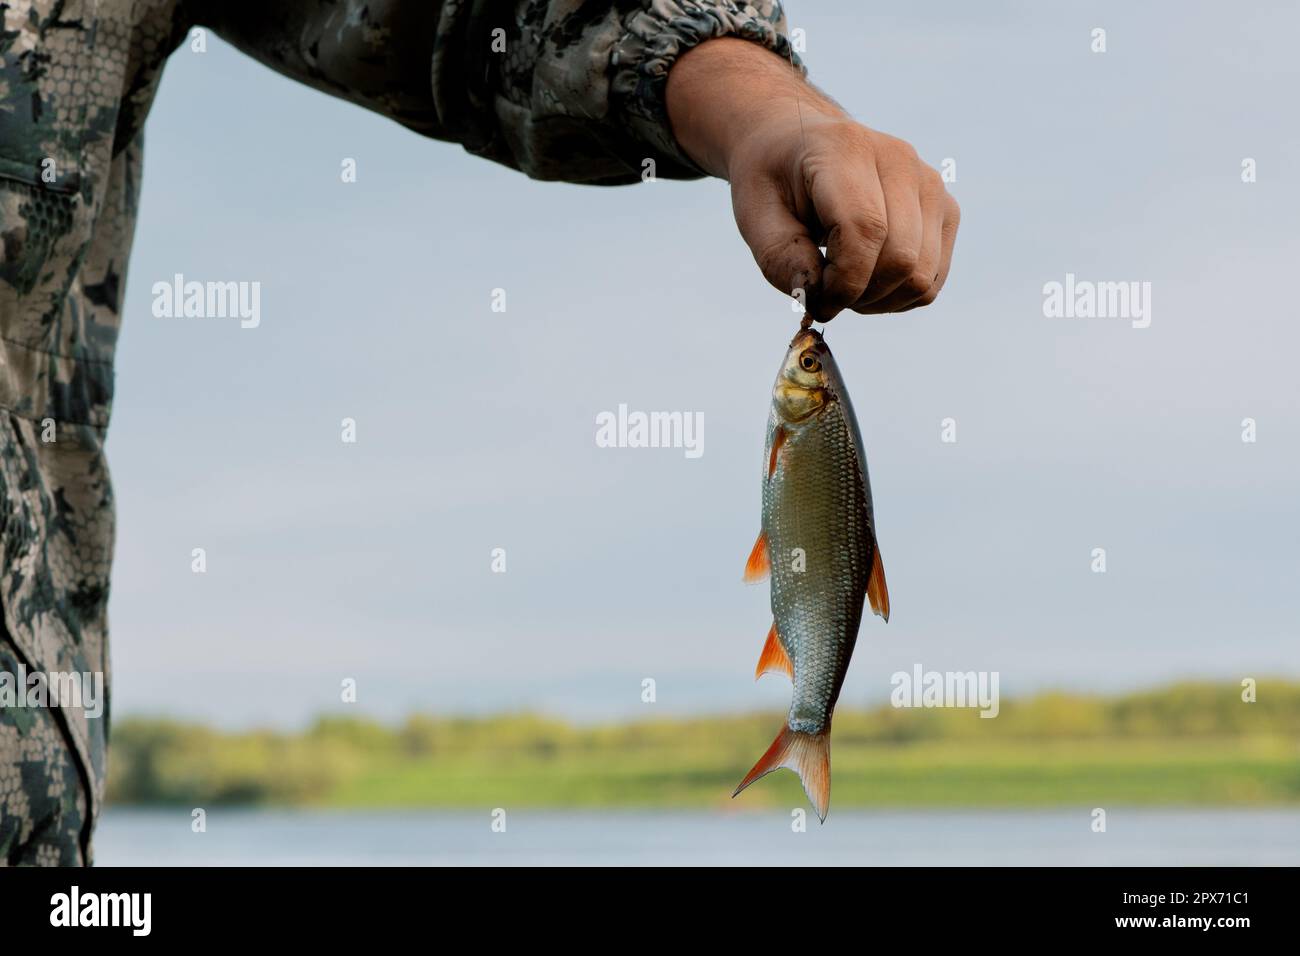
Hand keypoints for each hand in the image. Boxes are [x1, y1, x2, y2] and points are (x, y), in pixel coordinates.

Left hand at [665, 38, 959, 320]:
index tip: (814, 302)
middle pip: (900, 259)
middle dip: (858, 295)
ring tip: (843, 285)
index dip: (843, 282)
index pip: (865, 230)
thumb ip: (780, 258)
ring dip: (878, 300)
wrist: (798, 143)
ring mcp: (929, 183)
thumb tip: (818, 297)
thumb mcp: (754, 216)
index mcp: (845, 149)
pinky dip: (898, 296)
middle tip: (823, 295)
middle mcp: (898, 159)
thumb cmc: (773, 181)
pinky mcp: (945, 209)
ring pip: (922, 275)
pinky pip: (932, 278)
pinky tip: (867, 282)